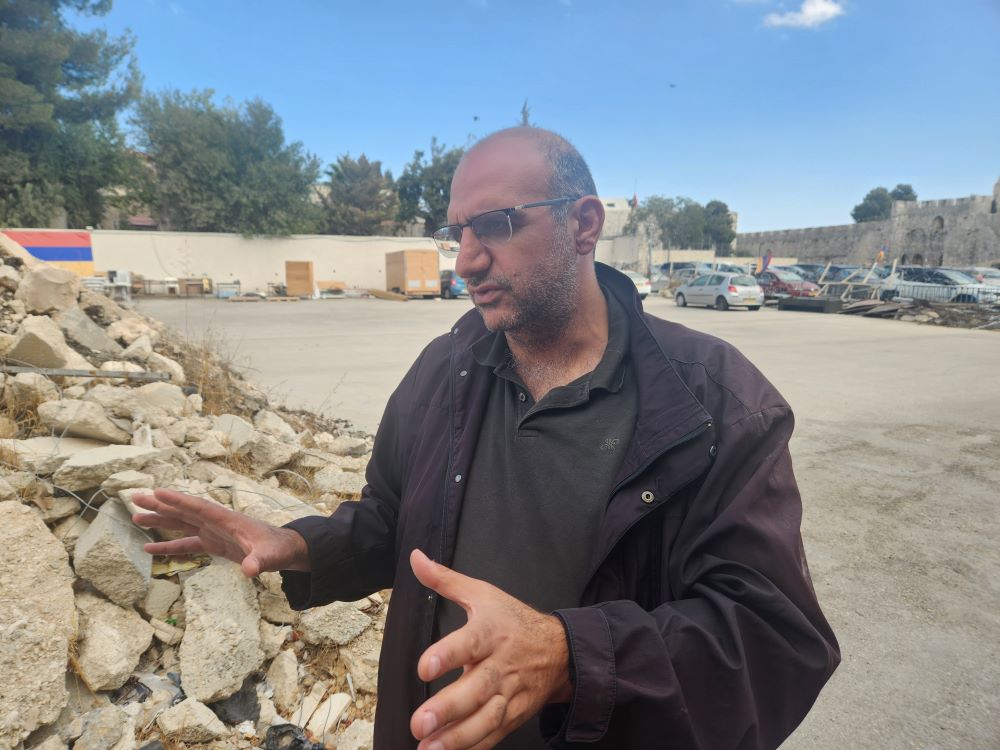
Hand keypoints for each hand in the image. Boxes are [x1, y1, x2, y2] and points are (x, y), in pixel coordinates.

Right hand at [131, 488, 309, 576]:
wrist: (283, 550)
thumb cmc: (277, 549)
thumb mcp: (270, 556)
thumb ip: (260, 562)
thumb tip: (250, 571)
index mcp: (227, 520)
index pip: (200, 508)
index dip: (179, 500)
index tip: (157, 492)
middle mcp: (216, 522)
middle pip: (184, 511)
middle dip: (160, 504)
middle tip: (135, 497)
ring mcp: (213, 532)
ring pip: (181, 523)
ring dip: (159, 520)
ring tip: (135, 517)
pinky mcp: (212, 544)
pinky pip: (185, 543)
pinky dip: (168, 545)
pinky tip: (148, 550)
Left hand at [408, 549, 571, 749]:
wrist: (561, 650)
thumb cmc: (513, 620)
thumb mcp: (483, 594)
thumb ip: (445, 580)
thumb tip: (415, 558)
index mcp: (491, 632)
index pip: (470, 643)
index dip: (448, 655)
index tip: (425, 667)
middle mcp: (501, 666)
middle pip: (477, 689)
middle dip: (448, 709)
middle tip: (420, 722)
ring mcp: (509, 695)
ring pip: (485, 720)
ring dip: (457, 739)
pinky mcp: (513, 716)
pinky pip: (493, 736)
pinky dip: (472, 748)